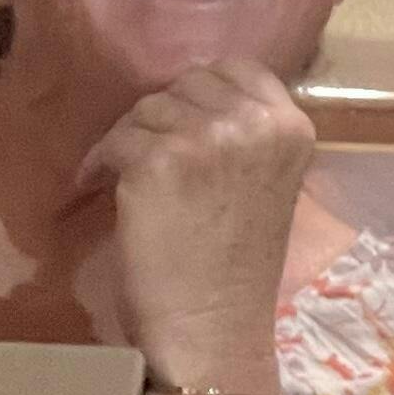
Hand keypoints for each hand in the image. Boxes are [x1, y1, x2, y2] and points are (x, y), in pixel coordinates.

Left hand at [76, 60, 315, 385]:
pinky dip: (100, 164)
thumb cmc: (240, 265)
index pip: (237, 68)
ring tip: (130, 178)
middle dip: (164, 117)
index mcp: (293, 127)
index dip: (201, 92)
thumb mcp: (268, 182)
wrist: (214, 326)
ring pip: (146, 109)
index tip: (185, 123)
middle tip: (154, 158)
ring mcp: (207, 139)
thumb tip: (192, 98)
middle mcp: (255, 123)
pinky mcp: (158, 161)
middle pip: (186, 85)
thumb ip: (248, 135)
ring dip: (130, 141)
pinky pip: (115, 139)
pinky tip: (102, 188)